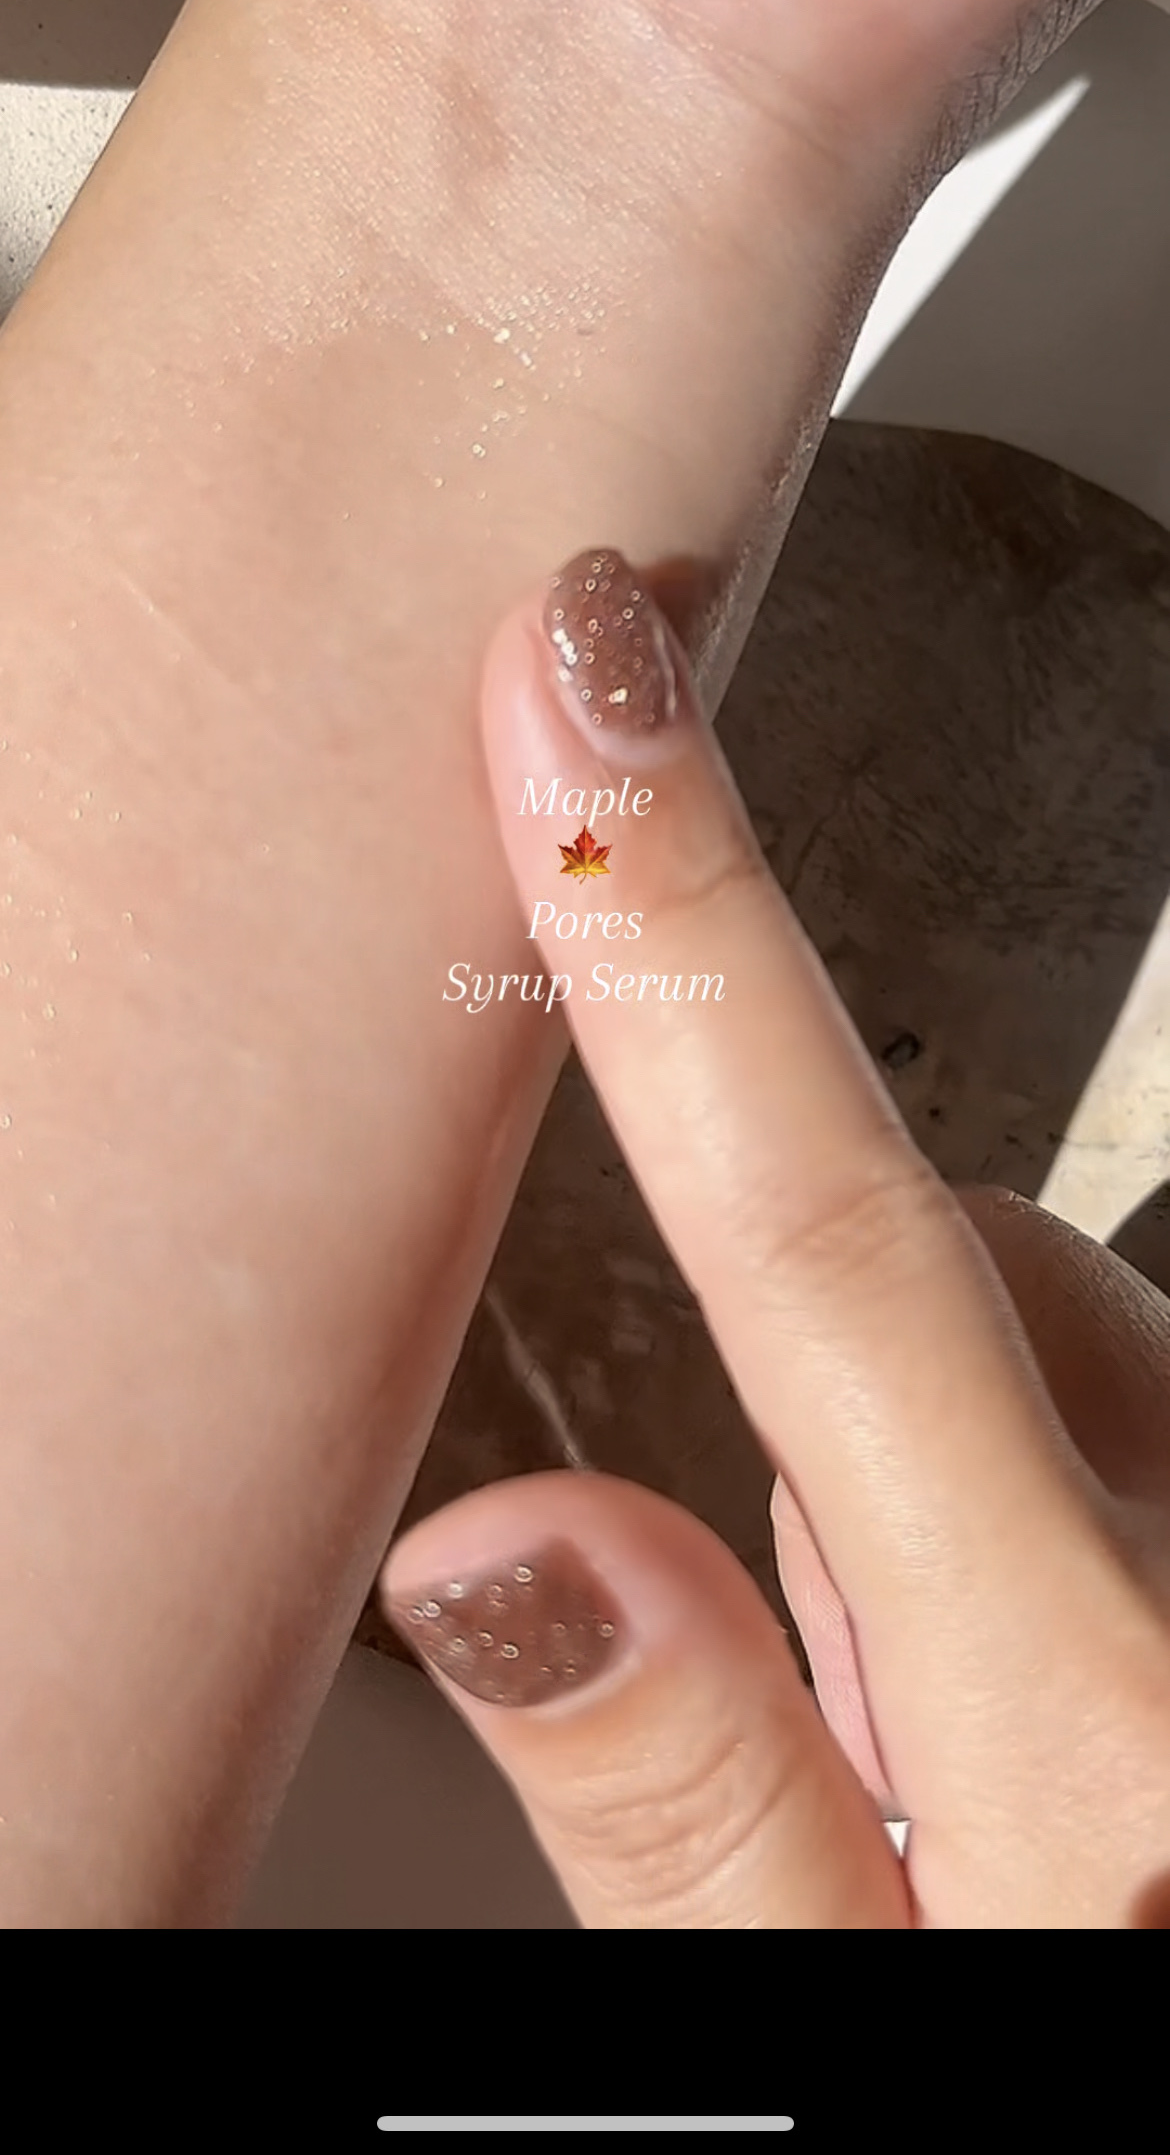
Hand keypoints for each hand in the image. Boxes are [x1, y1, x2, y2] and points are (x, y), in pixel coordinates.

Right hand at [384, 548, 1169, 1926]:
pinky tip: (1107, 1716)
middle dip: (845, 1405)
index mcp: (1094, 1713)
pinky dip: (1091, 1518)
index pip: (825, 1249)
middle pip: (962, 1294)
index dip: (680, 944)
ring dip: (976, 1486)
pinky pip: (1162, 1430)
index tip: (587, 683)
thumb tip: (508, 1557)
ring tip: (1001, 1756)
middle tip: (854, 1691)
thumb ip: (697, 1818)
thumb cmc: (1121, 2119)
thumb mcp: (853, 2062)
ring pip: (1080, 1366)